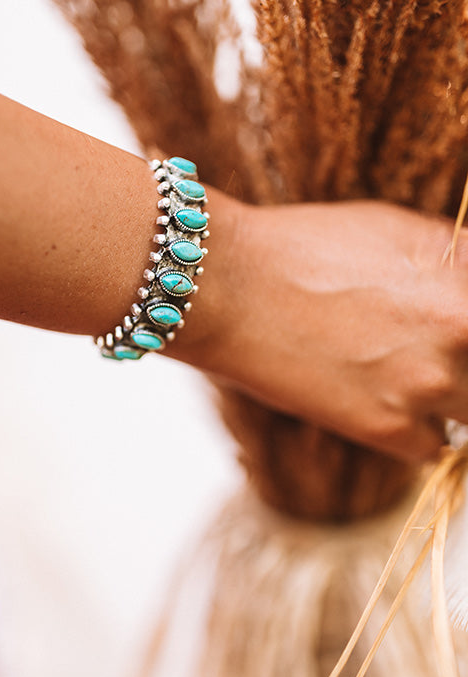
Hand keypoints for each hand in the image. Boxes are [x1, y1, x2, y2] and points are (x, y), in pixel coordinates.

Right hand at [175, 196, 467, 462]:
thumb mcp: (403, 231)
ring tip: (409, 371)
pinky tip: (385, 398)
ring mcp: (424, 391)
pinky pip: (430, 445)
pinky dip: (417, 428)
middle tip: (434, 353)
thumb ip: (460, 263)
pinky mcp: (385, 431)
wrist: (232, 288)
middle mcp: (460, 342)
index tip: (461, 340)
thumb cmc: (311, 246)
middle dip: (464, 364)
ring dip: (452, 398)